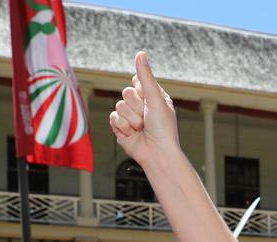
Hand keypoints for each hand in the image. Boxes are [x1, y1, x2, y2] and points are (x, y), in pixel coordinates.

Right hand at [109, 52, 178, 168]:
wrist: (157, 154)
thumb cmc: (163, 128)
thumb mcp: (156, 98)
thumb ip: (145, 77)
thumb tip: (140, 53)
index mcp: (152, 96)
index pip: (137, 81)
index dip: (142, 92)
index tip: (151, 102)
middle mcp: (141, 105)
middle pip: (126, 93)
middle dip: (137, 107)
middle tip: (148, 119)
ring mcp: (130, 116)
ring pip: (119, 105)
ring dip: (132, 119)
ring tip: (142, 128)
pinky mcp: (120, 127)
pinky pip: (113, 117)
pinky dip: (123, 127)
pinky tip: (133, 134)